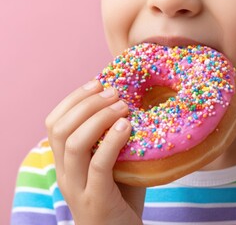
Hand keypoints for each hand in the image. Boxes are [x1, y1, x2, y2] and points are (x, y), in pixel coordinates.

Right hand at [46, 80, 144, 224]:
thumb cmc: (121, 199)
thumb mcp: (114, 166)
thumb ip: (115, 142)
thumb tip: (133, 107)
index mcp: (65, 163)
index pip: (54, 124)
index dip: (73, 99)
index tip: (97, 83)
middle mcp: (65, 174)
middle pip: (60, 129)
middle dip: (86, 103)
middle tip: (113, 92)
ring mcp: (78, 188)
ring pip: (73, 144)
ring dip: (98, 118)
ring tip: (122, 105)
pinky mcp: (96, 200)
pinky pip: (98, 165)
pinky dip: (111, 141)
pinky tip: (126, 126)